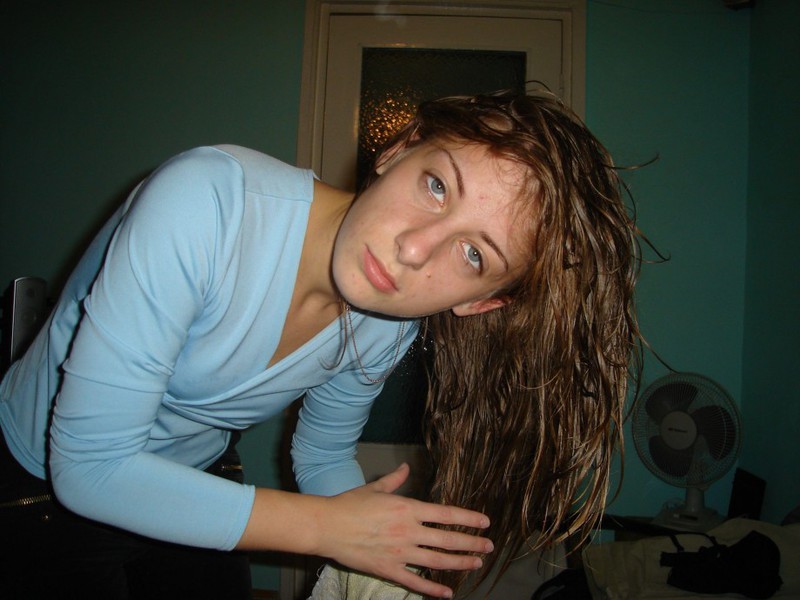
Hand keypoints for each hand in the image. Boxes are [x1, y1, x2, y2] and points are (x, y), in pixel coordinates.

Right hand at [315, 463, 493, 597]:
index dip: (468, 518)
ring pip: (437, 560)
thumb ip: (395, 480)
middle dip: (471, 543)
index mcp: (407, 508)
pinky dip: (433, 589)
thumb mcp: (375, 488)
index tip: (484, 521)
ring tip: (476, 564)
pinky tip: (447, 593)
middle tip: (488, 546)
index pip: (446, 514)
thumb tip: (405, 467)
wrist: (327, 526)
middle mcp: (409, 531)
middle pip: (448, 539)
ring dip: (460, 563)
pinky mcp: (389, 570)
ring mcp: (400, 553)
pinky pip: (415, 582)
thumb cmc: (350, 504)